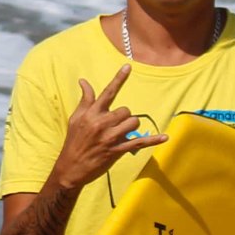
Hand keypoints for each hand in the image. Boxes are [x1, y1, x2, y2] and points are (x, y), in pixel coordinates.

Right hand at [46, 63, 167, 191]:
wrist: (70, 167)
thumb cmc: (73, 141)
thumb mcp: (75, 118)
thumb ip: (85, 100)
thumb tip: (83, 81)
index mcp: (91, 113)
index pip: (107, 92)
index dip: (118, 79)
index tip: (128, 66)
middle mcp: (102, 123)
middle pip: (126, 110)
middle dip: (124, 116)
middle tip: (115, 125)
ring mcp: (110, 137)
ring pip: (133, 122)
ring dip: (130, 126)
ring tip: (121, 134)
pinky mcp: (117, 150)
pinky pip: (139, 142)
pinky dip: (153, 140)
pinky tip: (164, 137)